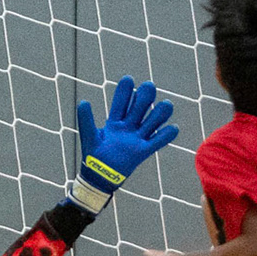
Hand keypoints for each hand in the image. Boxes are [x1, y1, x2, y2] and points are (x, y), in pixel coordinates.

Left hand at [69, 76, 178, 213]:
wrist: (99, 176)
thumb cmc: (93, 156)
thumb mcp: (89, 136)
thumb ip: (86, 120)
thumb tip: (83, 101)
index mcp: (114, 121)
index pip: (121, 102)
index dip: (125, 91)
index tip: (128, 79)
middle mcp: (128, 126)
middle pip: (140, 106)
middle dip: (145, 96)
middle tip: (148, 87)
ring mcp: (137, 137)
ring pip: (152, 121)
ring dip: (160, 113)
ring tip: (166, 105)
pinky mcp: (144, 150)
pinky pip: (158, 141)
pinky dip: (167, 135)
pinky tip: (173, 128)